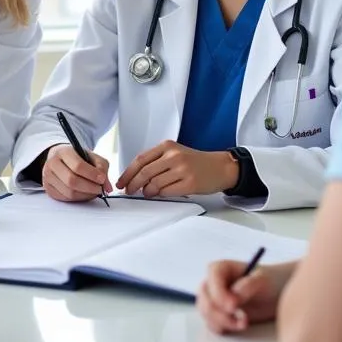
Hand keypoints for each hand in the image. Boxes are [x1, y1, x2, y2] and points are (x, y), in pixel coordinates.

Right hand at [42, 144, 111, 201]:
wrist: (60, 158)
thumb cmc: (77, 157)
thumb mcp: (91, 156)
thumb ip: (102, 168)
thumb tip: (107, 187)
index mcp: (63, 152)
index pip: (78, 166)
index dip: (92, 174)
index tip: (102, 179)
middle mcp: (52, 164)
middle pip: (72, 181)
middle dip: (90, 187)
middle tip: (100, 189)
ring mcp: (48, 177)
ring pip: (69, 192)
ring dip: (85, 195)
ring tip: (94, 192)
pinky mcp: (49, 189)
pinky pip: (65, 198)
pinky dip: (78, 198)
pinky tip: (84, 194)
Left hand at [117, 142, 236, 196]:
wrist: (220, 167)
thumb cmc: (195, 162)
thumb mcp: (175, 153)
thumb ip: (156, 162)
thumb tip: (134, 177)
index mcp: (167, 146)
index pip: (140, 159)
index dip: (127, 172)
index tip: (121, 182)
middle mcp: (174, 156)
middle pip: (144, 172)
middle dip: (133, 184)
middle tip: (129, 191)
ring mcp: (183, 169)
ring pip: (154, 184)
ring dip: (147, 192)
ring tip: (147, 193)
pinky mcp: (190, 183)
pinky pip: (167, 192)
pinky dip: (160, 195)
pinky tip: (161, 194)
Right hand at [198, 259, 291, 333]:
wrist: (278, 295)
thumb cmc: (271, 282)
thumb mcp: (264, 280)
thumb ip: (248, 285)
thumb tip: (234, 295)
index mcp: (221, 269)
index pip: (212, 278)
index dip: (219, 293)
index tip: (234, 306)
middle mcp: (214, 283)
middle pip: (205, 299)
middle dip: (219, 313)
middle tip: (240, 320)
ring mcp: (214, 299)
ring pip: (206, 314)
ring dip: (223, 322)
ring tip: (244, 323)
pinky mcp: (219, 314)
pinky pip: (212, 323)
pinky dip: (225, 328)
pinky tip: (241, 325)